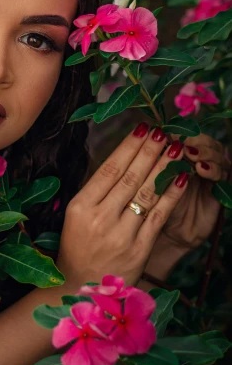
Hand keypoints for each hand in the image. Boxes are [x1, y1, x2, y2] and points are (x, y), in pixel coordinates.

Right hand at [57, 123, 189, 288]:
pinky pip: (158, 217)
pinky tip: (180, 179)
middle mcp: (99, 219)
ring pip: (145, 194)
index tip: (142, 127)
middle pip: (129, 177)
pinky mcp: (138, 250)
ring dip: (163, 168)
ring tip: (175, 148)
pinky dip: (170, 196)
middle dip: (149, 151)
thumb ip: (96, 191)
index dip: (128, 146)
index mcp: (80, 207)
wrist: (80, 288)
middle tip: (164, 131)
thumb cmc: (78, 247)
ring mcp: (120, 235)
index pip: (109, 169)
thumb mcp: (76, 216)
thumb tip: (122, 158)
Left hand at [150, 132, 229, 253]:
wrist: (166, 234)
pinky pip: (221, 174)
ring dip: (203, 151)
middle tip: (181, 142)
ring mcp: (210, 173)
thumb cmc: (151, 205)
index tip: (163, 130)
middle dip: (192, 139)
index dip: (175, 131)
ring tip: (190, 154)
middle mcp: (196, 159)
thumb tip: (143, 135)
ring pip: (215, 153)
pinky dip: (212, 169)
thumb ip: (149, 161)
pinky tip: (202, 169)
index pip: (183, 133)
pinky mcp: (219, 188)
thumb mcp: (147, 180)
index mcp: (178, 152)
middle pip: (202, 140)